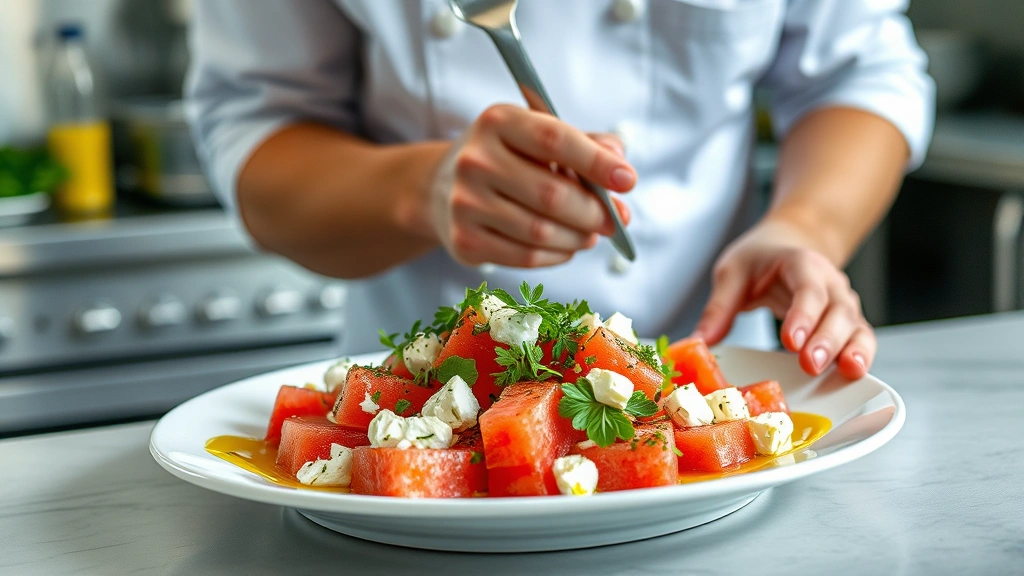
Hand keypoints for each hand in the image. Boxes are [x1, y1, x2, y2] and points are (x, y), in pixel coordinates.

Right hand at [428, 104, 635, 267]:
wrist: (441, 189)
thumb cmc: (508, 159)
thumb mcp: (539, 136)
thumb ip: (586, 144)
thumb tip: (620, 168)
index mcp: (497, 121)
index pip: (554, 139)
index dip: (596, 162)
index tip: (628, 180)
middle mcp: (475, 160)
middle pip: (551, 194)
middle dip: (595, 212)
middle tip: (617, 221)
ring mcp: (465, 203)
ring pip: (541, 232)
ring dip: (579, 238)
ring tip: (592, 234)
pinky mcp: (464, 241)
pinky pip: (526, 257)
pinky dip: (557, 255)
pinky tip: (565, 246)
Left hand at [693, 220, 874, 378]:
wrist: (788, 242)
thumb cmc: (760, 258)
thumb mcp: (732, 272)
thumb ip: (718, 308)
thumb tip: (698, 342)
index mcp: (801, 264)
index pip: (808, 289)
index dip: (803, 314)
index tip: (790, 341)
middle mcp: (829, 282)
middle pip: (837, 310)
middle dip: (826, 340)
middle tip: (810, 364)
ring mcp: (842, 303)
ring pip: (857, 325)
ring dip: (854, 349)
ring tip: (848, 371)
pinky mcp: (846, 323)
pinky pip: (861, 338)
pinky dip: (862, 354)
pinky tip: (856, 373)